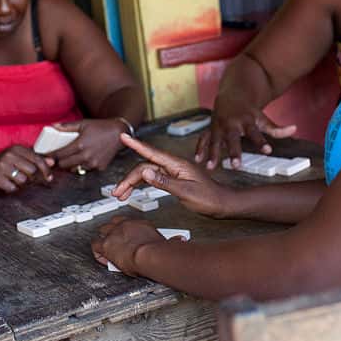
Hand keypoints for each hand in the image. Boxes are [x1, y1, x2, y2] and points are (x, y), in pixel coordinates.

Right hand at [0, 145, 53, 192]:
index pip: (37, 159)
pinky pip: (12, 188)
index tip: (49, 177)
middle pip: (32, 171)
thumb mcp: (19, 156)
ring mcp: (1, 166)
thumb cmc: (4, 162)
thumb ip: (36, 158)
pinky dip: (12, 188)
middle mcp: (9, 155)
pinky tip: (8, 183)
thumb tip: (52, 162)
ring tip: (16, 180)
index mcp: (16, 148)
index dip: (45, 170)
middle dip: (32, 178)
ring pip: (23, 181)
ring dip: (22, 184)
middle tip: (27, 179)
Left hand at [50, 119, 125, 172]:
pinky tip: (85, 158)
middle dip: (60, 161)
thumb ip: (67, 126)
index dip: (52, 155)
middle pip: (64, 165)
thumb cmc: (101, 127)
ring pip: (75, 169)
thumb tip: (53, 126)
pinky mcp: (100, 168)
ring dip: (71, 165)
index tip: (47, 155)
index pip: (59, 154)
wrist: (118, 133)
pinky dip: (83, 165)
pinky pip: (86, 169)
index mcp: (79, 145)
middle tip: (59, 157)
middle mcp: (86, 156)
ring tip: (72, 158)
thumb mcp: (83, 123)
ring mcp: (93, 163)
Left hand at [91, 217, 167, 275]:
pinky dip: (99, 253)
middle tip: (117, 243)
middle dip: (113, 232)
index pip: (129, 223)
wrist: (150, 255)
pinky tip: (105, 260)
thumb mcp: (165, 242)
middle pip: (113, 223)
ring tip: (109, 250)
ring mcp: (114, 233)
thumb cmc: (158, 252)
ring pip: (103, 232)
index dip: (127, 231)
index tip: (130, 238)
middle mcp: (125, 225)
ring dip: (105, 240)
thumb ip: (171, 240)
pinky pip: (96, 246)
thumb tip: (180, 240)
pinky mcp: (106, 244)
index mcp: (139, 224)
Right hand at [114, 133, 233, 217]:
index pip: (151, 152)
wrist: (223, 204)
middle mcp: (173, 165)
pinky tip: (134, 191)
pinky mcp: (174, 179)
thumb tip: (144, 171)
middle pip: (144, 166)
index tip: (123, 136)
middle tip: (116, 192)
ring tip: (121, 195)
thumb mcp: (186, 192)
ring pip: (147, 173)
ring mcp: (173, 172)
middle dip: (128, 178)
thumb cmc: (209, 199)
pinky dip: (141, 184)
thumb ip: (164, 182)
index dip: (136, 145)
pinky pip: (153, 178)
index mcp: (177, 165)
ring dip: (132, 183)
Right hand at [195, 100, 295, 169]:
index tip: (268, 150)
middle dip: (233, 151)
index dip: (261, 142)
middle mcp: (231, 123)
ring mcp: (219, 125)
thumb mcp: (262, 118)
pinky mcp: (210, 128)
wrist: (232, 95)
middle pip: (232, 138)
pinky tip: (198, 160)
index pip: (255, 132)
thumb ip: (276, 128)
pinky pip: (203, 138)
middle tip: (236, 166)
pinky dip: (200, 148)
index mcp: (246, 120)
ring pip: (215, 140)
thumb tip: (294, 130)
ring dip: (212, 153)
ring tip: (210, 167)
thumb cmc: (249, 111)